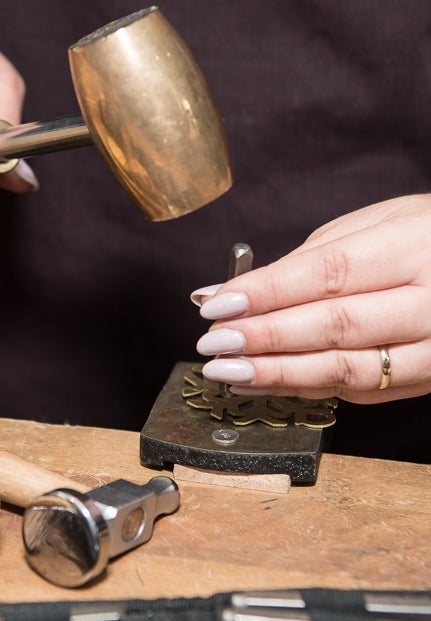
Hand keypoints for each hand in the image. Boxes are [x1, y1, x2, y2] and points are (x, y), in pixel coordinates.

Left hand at [191, 194, 430, 403]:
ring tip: (227, 371)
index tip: (217, 303)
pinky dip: (300, 387)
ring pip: (345, 369)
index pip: (330, 273)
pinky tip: (261, 380)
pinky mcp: (422, 380)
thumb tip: (233, 291)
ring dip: (276, 373)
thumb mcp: (372, 227)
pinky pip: (354, 391)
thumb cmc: (419, 240)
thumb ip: (304, 262)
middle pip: (335, 326)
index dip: (268, 292)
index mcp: (415, 248)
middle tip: (213, 343)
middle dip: (263, 337)